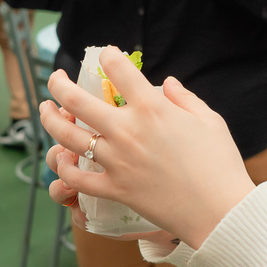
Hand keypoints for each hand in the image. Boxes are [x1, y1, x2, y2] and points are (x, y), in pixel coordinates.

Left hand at [39, 47, 254, 248]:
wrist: (220, 211)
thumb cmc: (220, 164)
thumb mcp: (210, 120)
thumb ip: (184, 98)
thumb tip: (166, 82)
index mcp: (152, 108)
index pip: (119, 70)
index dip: (109, 57)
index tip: (106, 55)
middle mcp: (128, 131)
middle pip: (77, 100)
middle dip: (59, 84)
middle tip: (54, 78)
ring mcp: (117, 161)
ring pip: (68, 136)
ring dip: (51, 119)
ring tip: (46, 110)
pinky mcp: (114, 189)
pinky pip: (78, 178)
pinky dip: (65, 168)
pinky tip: (62, 158)